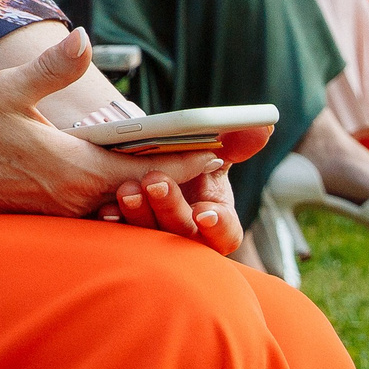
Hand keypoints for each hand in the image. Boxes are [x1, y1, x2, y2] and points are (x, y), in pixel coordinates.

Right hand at [0, 30, 225, 244]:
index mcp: (72, 170)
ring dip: (156, 188)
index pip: (146, 171)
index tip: (221, 154)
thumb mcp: (7, 91)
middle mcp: (74, 199)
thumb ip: (51, 68)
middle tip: (219, 160)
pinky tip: (137, 179)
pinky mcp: (51, 213)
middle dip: (181, 178)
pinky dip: (127, 196)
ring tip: (189, 169)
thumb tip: (84, 38)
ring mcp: (62, 211)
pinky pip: (102, 209)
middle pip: (144, 193)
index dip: (185, 163)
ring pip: (125, 205)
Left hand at [95, 157, 245, 256]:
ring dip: (139, 215)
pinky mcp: (125, 240)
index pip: (225, 232)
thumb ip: (234, 142)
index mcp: (214, 216)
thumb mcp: (207, 148)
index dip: (218, 225)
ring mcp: (154, 242)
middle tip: (154, 182)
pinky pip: (119, 239)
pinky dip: (113, 223)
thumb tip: (263, 127)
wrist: (136, 160)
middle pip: (183, 234)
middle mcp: (186, 234)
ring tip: (126, 190)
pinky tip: (105, 209)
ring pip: (149, 240)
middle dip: (169, 208)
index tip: (203, 213)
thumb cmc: (182, 160)